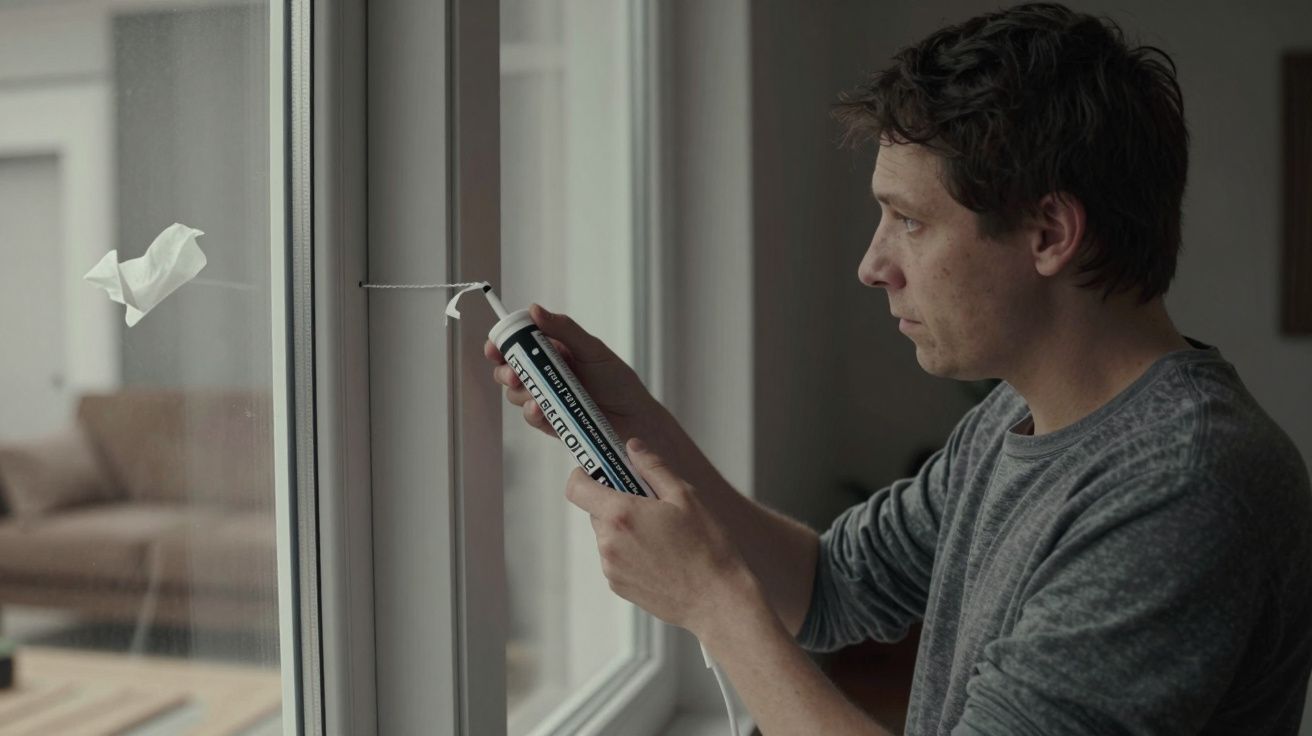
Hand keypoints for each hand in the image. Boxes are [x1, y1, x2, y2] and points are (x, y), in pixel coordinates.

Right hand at [484, 304, 655, 439]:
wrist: (635, 420)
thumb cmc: (618, 381)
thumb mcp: (593, 349)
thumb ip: (564, 329)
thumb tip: (534, 309)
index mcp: (554, 352)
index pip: (519, 344)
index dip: (503, 344)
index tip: (494, 348)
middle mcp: (547, 374)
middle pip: (511, 370)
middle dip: (505, 371)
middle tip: (513, 375)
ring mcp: (547, 398)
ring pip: (516, 395)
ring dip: (519, 393)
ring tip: (533, 394)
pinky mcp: (551, 422)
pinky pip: (531, 417)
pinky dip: (532, 413)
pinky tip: (540, 409)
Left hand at [565, 437, 756, 636]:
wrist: (718, 600)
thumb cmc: (707, 547)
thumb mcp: (686, 496)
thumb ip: (653, 467)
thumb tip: (632, 447)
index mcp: (620, 514)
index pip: (576, 487)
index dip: (585, 474)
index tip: (603, 471)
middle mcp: (608, 543)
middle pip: (595, 509)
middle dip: (615, 500)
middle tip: (649, 502)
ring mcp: (611, 568)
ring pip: (606, 534)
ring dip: (623, 528)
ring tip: (661, 534)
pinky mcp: (619, 586)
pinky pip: (615, 558)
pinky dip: (629, 550)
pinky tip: (660, 554)